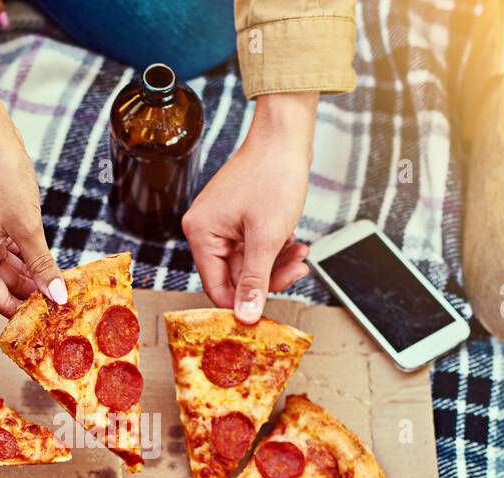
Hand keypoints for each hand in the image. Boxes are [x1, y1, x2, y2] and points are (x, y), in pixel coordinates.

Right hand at [0, 122, 65, 316]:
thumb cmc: (1, 176)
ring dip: (35, 278)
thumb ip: (43, 264)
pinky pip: (11, 254)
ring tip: (64, 287)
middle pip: (5, 287)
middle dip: (34, 295)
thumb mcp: (27, 227)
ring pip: (11, 271)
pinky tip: (53, 267)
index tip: (52, 320)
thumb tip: (57, 296)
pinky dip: (30, 260)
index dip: (25, 312)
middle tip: (65, 304)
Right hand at [182, 92, 316, 322]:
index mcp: (201, 233)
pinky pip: (256, 247)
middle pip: (236, 277)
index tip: (266, 313)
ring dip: (278, 262)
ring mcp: (223, 224)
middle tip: (298, 269)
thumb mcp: (267, 237)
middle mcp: (206, 230)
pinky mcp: (239, 218)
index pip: (216, 288)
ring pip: (251, 263)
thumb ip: (255, 281)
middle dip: (270, 275)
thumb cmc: (273, 175)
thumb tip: (246, 317)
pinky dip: (276, 248)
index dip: (242, 303)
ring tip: (301, 252)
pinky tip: (295, 240)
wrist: (285, 135)